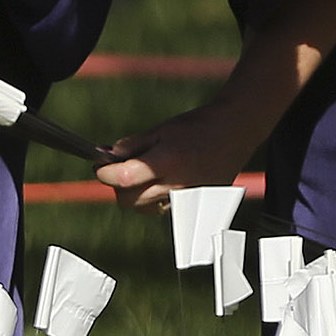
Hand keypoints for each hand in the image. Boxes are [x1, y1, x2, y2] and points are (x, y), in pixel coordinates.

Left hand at [95, 98, 268, 212]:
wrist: (235, 131)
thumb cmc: (199, 126)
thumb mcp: (162, 129)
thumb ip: (132, 145)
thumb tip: (106, 156)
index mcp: (167, 162)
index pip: (123, 179)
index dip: (105, 173)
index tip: (100, 167)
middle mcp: (176, 185)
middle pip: (129, 200)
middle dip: (118, 186)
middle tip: (121, 170)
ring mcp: (187, 198)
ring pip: (145, 208)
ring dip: (136, 195)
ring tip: (145, 175)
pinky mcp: (195, 204)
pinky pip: (163, 209)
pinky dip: (156, 199)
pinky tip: (163, 181)